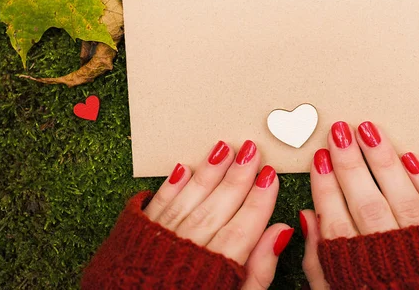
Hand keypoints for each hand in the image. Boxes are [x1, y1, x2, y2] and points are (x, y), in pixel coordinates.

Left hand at [143, 140, 292, 289]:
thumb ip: (259, 270)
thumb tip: (281, 231)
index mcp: (215, 269)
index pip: (243, 228)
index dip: (259, 200)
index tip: (271, 175)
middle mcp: (189, 249)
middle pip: (218, 207)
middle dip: (238, 177)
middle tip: (253, 150)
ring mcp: (161, 240)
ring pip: (190, 199)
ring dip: (208, 172)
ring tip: (225, 148)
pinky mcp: (137, 235)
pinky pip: (158, 204)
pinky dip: (171, 186)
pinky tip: (184, 167)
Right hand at [301, 121, 418, 288]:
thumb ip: (317, 262)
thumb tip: (306, 216)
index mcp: (359, 271)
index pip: (335, 222)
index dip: (325, 188)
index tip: (318, 158)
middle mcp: (392, 256)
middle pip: (367, 204)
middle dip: (350, 165)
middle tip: (339, 131)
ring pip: (401, 198)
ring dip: (384, 162)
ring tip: (368, 129)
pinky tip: (409, 155)